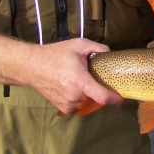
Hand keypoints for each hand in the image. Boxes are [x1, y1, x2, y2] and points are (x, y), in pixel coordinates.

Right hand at [0, 27, 123, 114]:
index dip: (115, 100)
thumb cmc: (55, 54)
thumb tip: (110, 53)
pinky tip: (69, 86)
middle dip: (95, 86)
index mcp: (80, 81)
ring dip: (85, 91)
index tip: (122, 99)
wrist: (32, 66)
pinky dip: (77, 97)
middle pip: (95, 96)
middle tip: (88, 74)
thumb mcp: (78, 45)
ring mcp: (67, 104)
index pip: (102, 97)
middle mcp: (74, 96)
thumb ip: (97, 48)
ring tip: (75, 78)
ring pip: (86, 100)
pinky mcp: (62, 108)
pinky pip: (77, 104)